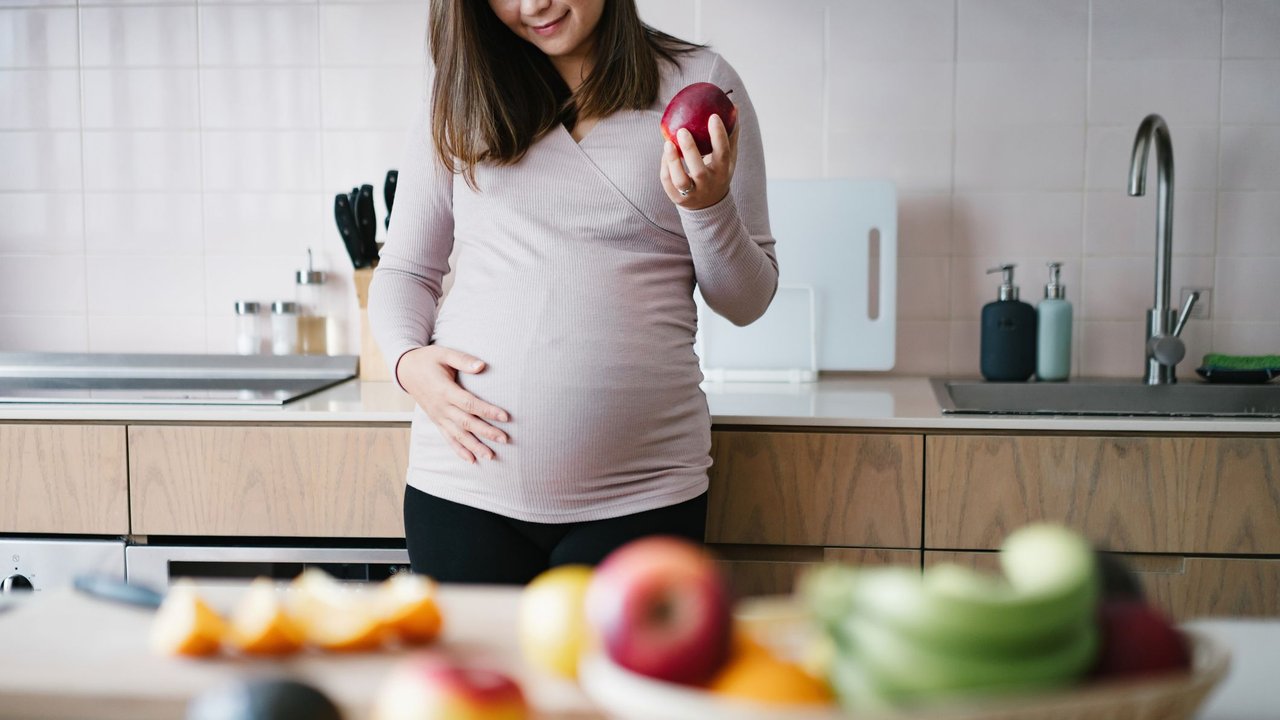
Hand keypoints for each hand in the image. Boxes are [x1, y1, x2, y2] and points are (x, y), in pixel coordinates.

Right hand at [396, 345, 508, 463]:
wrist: (406, 370)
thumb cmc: (428, 360)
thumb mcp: (444, 353)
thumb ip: (463, 360)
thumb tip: (482, 366)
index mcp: (444, 390)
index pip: (469, 403)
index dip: (487, 411)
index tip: (505, 416)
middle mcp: (441, 407)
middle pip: (466, 423)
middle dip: (486, 432)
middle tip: (505, 439)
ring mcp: (438, 416)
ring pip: (458, 435)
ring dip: (474, 446)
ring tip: (491, 456)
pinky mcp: (436, 421)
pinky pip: (447, 438)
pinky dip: (459, 450)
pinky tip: (471, 460)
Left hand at [660, 113, 737, 210]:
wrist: (709, 205)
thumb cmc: (718, 172)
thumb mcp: (729, 157)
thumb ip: (731, 133)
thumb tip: (734, 106)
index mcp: (723, 171)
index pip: (723, 153)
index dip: (719, 135)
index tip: (712, 116)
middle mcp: (708, 184)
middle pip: (699, 170)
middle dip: (690, 150)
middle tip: (682, 130)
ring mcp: (693, 193)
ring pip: (681, 180)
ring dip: (673, 161)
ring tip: (667, 143)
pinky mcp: (678, 198)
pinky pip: (668, 183)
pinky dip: (665, 167)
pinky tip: (665, 152)